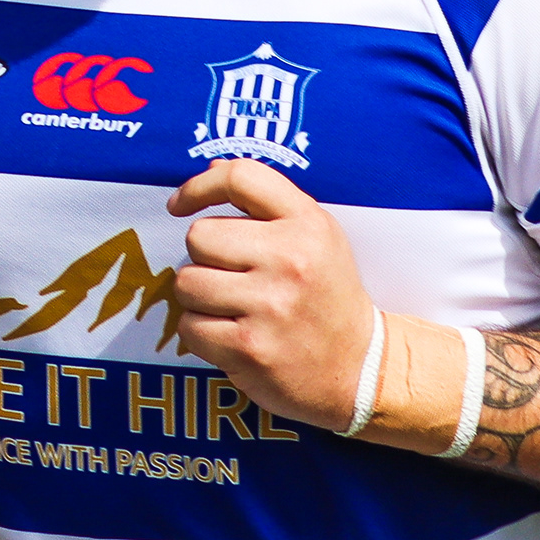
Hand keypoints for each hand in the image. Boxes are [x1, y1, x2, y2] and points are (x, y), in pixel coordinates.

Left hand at [167, 159, 378, 429]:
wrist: (360, 367)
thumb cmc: (325, 295)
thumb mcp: (315, 237)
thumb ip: (266, 203)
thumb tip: (210, 172)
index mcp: (308, 224)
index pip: (241, 178)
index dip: (199, 187)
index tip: (180, 205)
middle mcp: (290, 260)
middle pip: (199, 236)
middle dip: (203, 257)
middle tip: (231, 276)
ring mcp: (270, 306)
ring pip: (187, 282)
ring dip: (199, 297)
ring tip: (231, 307)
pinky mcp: (250, 348)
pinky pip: (189, 327)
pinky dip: (201, 333)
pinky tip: (231, 334)